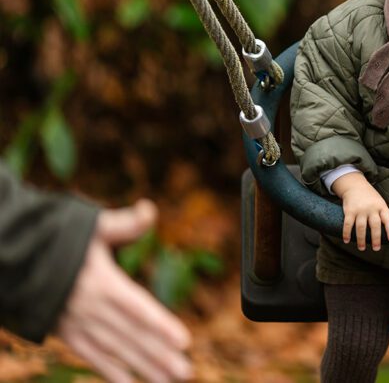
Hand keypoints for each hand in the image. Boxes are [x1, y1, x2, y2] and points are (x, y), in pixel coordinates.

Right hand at [54, 199, 192, 382]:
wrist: (15, 258)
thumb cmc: (58, 238)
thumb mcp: (91, 226)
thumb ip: (123, 223)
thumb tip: (150, 209)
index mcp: (101, 282)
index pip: (136, 307)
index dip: (159, 324)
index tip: (183, 341)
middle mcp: (89, 308)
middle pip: (130, 335)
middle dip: (158, 355)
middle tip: (186, 372)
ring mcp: (76, 323)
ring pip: (113, 350)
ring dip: (141, 367)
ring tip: (168, 381)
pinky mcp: (64, 332)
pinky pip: (90, 355)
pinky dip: (109, 371)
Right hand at [332, 172, 388, 250]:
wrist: (355, 185)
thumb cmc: (370, 199)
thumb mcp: (380, 203)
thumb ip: (383, 216)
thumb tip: (387, 235)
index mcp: (381, 206)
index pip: (388, 219)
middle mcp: (372, 208)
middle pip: (375, 225)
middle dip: (376, 238)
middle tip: (376, 249)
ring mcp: (360, 209)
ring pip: (361, 227)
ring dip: (361, 239)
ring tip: (362, 248)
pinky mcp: (349, 211)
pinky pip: (348, 224)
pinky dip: (347, 233)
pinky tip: (347, 240)